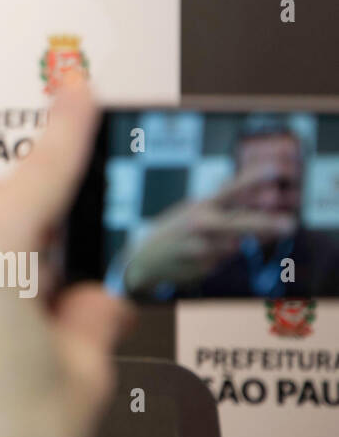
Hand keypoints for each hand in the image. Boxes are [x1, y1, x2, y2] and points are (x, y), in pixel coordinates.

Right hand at [120, 169, 297, 294]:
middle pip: (239, 222)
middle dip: (265, 223)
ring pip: (237, 244)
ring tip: (252, 230)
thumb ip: (226, 204)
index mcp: (201, 204)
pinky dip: (225, 253)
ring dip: (249, 239)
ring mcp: (202, 246)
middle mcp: (201, 223)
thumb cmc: (178, 228)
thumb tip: (262, 196)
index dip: (252, 179)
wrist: (147, 258)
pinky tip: (207, 252)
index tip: (274, 171)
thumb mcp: (195, 209)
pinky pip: (227, 258)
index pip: (230, 189)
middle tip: (290, 224)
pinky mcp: (205, 265)